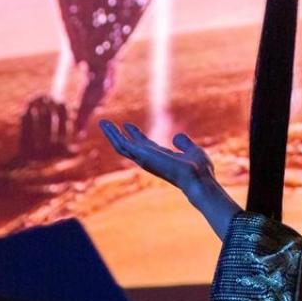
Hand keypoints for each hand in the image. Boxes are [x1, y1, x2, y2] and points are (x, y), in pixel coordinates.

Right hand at [100, 121, 239, 238]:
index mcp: (160, 157)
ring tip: (102, 122)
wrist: (199, 178)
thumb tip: (177, 136)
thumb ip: (184, 143)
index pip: (143, 145)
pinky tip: (109, 127)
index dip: (135, 134)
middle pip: (128, 146)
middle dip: (117, 135)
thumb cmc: (199, 169)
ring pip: (121, 146)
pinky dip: (115, 136)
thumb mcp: (192, 150)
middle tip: (105, 123)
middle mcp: (150, 159)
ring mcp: (145, 159)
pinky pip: (124, 146)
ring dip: (111, 134)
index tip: (128, 124)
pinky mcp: (142, 156)